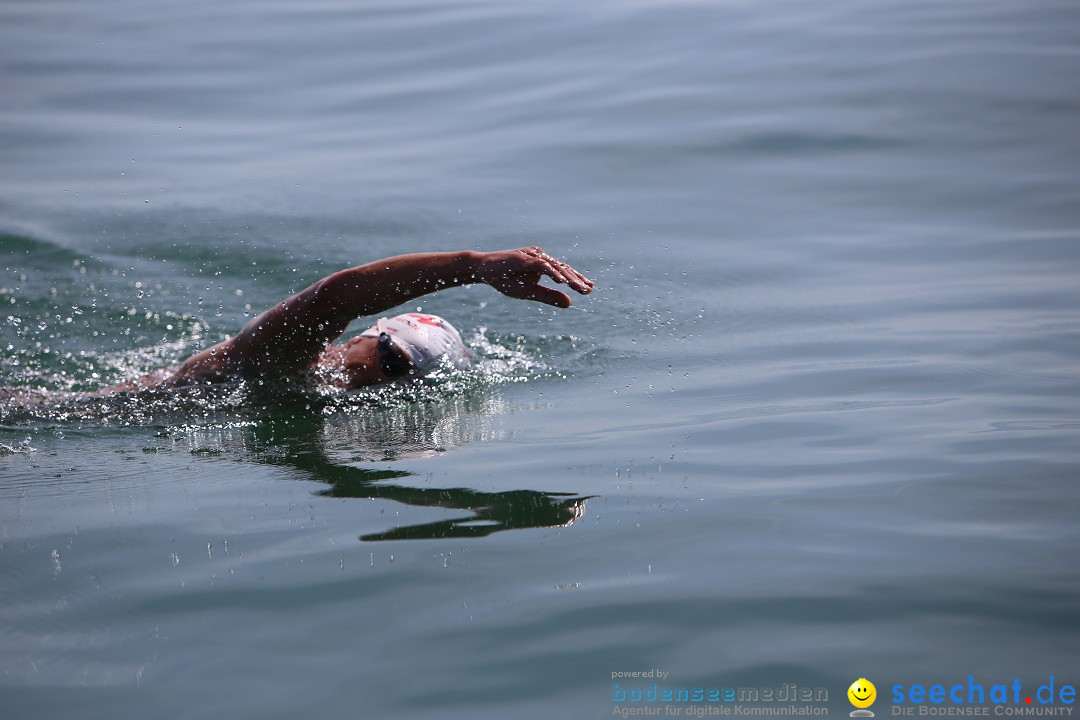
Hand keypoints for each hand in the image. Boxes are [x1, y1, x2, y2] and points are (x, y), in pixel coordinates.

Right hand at [474, 247, 594, 307]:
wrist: (483, 270)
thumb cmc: (505, 280)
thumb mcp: (530, 293)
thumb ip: (549, 297)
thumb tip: (570, 303)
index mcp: (543, 264)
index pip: (564, 272)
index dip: (576, 280)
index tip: (589, 289)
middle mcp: (540, 257)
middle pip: (563, 269)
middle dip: (576, 280)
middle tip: (588, 291)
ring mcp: (532, 256)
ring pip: (555, 266)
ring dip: (568, 278)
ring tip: (579, 288)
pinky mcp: (524, 258)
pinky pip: (541, 265)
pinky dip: (552, 273)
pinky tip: (562, 282)